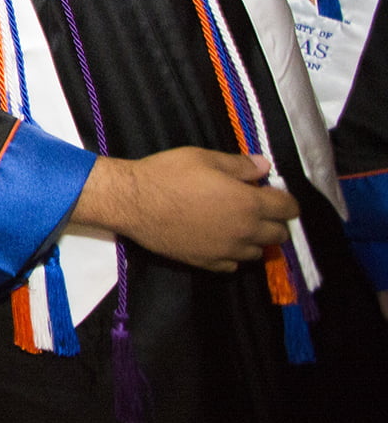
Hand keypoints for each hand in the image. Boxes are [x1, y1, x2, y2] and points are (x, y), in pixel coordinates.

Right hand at [74, 148, 296, 272]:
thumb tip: (265, 166)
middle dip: (273, 220)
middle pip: (279, 234)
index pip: (289, 208)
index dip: (284, 199)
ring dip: (254, 238)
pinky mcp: (208, 263)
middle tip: (253, 207)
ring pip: (258, 251)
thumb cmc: (168, 174)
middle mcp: (245, 232)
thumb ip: (239, 165)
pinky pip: (234, 264)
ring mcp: (227, 251)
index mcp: (249, 203)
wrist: (133, 202)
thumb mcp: (204, 158)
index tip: (271, 192)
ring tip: (234, 224)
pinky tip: (218, 239)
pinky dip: (233, 253)